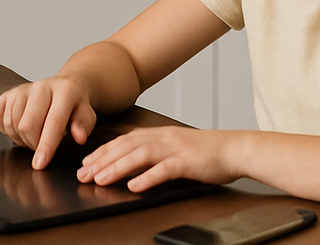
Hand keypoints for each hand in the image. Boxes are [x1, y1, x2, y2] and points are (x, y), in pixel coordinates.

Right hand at [0, 76, 97, 169]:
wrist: (65, 86)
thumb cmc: (75, 104)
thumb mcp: (88, 115)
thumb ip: (83, 126)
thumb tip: (79, 137)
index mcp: (64, 91)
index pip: (52, 122)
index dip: (45, 146)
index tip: (39, 164)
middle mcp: (41, 87)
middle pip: (27, 126)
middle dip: (34, 144)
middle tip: (43, 146)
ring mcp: (22, 89)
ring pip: (11, 123)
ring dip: (21, 138)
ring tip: (35, 136)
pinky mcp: (8, 93)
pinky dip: (7, 130)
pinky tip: (20, 129)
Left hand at [78, 127, 245, 191]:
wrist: (235, 148)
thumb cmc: (206, 151)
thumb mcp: (175, 145)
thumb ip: (154, 149)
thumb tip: (131, 160)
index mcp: (158, 134)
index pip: (123, 140)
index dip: (102, 151)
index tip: (85, 162)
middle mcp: (163, 138)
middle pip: (126, 146)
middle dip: (102, 159)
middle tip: (84, 173)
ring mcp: (175, 149)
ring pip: (140, 155)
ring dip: (117, 167)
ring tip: (100, 179)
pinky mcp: (188, 162)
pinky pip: (164, 169)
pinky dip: (147, 177)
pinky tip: (134, 186)